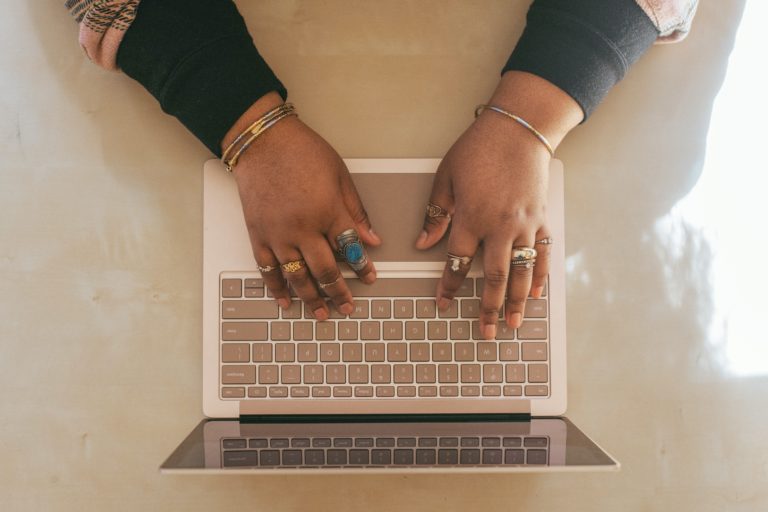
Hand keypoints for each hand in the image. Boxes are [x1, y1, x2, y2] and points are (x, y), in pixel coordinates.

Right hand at [224, 94, 380, 319]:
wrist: (262, 141)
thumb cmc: (301, 151)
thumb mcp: (340, 175)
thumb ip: (355, 211)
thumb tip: (371, 238)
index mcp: (328, 211)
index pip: (351, 249)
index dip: (363, 268)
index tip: (369, 278)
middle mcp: (303, 228)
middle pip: (325, 271)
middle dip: (339, 293)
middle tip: (347, 307)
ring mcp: (278, 234)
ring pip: (297, 276)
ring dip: (311, 298)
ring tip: (322, 313)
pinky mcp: (258, 234)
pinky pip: (267, 269)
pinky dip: (277, 287)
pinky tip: (285, 299)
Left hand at [415, 72, 581, 338]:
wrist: (519, 128)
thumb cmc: (479, 148)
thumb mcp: (446, 177)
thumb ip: (436, 213)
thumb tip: (423, 243)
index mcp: (471, 217)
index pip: (457, 262)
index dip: (449, 286)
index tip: (444, 304)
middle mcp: (500, 227)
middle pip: (493, 278)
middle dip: (488, 308)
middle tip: (485, 331)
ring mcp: (525, 225)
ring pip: (521, 273)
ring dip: (516, 302)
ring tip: (512, 324)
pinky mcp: (541, 219)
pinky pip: (542, 254)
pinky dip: (540, 276)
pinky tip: (536, 294)